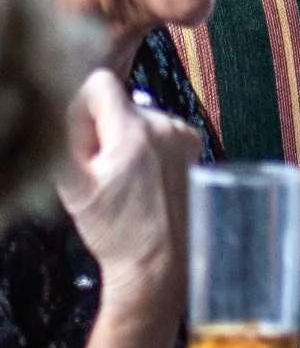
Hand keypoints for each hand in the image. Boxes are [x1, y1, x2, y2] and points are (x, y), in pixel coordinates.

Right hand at [55, 71, 195, 299]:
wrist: (157, 263)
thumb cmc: (116, 231)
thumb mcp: (73, 187)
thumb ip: (62, 140)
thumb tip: (58, 110)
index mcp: (133, 132)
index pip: (99, 84)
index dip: (82, 111)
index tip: (83, 146)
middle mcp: (165, 127)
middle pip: (119, 103)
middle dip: (103, 130)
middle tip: (102, 172)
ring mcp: (183, 138)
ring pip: (139, 117)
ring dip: (126, 139)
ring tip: (124, 180)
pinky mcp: (194, 149)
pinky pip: (160, 131)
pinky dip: (148, 148)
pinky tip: (144, 179)